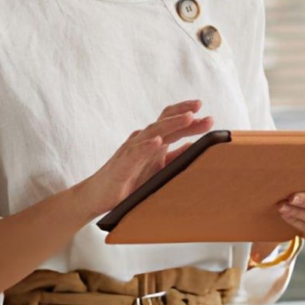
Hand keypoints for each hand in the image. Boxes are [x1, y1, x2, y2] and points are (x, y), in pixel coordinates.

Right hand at [83, 98, 213, 216]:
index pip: (170, 122)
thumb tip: (195, 146)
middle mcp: (142, 141)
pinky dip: (147, 146)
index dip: (187, 115)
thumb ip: (174, 158)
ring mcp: (130, 151)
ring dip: (171, 124)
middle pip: (164, 122)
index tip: (207, 113)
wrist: (98, 196)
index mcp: (151, 142)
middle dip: (184, 114)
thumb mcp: (157, 169)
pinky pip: (134, 153)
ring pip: (152, 132)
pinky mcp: (121, 165)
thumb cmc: (127, 182)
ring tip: (188, 118)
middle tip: (201, 108)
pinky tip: (158, 142)